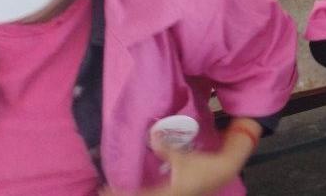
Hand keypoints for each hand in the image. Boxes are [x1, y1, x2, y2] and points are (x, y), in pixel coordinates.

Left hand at [100, 148, 240, 195]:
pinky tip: (135, 190)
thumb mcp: (183, 158)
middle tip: (103, 191)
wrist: (222, 173)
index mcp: (167, 193)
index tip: (104, 189)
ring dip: (132, 193)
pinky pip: (151, 195)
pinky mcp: (173, 195)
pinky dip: (142, 192)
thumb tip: (152, 136)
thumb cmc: (203, 167)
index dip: (119, 193)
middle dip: (122, 195)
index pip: (139, 195)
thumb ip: (166, 149)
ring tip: (114, 191)